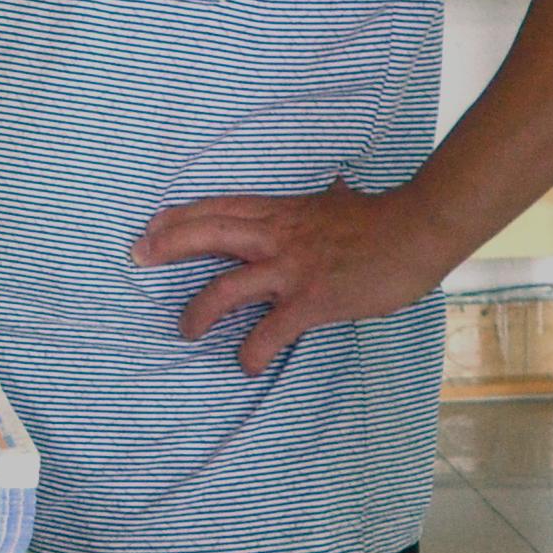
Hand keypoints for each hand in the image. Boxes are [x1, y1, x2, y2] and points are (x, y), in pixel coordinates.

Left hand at [132, 184, 446, 375]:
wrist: (416, 230)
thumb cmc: (383, 219)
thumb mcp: (342, 202)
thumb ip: (327, 201)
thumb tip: (336, 188)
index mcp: (282, 212)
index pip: (219, 208)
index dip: (181, 216)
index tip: (152, 223)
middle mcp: (276, 236)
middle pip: (206, 234)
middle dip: (166, 245)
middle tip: (137, 256)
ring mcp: (290, 269)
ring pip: (225, 289)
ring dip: (198, 311)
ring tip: (185, 329)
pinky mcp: (310, 301)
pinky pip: (270, 332)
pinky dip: (253, 351)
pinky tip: (248, 364)